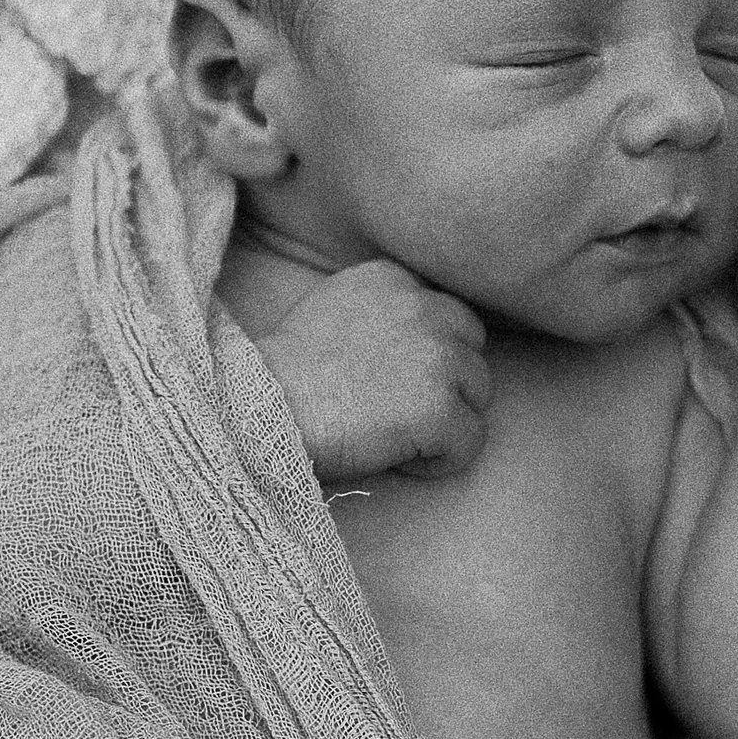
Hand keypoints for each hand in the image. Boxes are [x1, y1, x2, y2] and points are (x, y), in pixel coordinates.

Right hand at [252, 257, 492, 483]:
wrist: (260, 410)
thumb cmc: (283, 376)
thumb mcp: (333, 310)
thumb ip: (380, 310)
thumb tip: (410, 343)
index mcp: (393, 278)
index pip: (445, 313)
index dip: (426, 353)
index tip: (392, 379)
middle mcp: (423, 307)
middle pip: (472, 347)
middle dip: (448, 381)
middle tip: (401, 411)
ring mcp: (436, 357)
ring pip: (477, 394)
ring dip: (445, 420)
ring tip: (395, 436)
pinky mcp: (439, 408)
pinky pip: (469, 442)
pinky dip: (439, 461)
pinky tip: (399, 460)